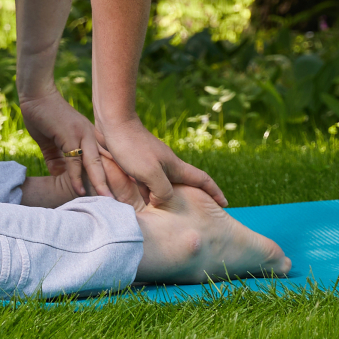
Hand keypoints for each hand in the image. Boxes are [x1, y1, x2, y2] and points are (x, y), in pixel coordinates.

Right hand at [18, 87, 117, 200]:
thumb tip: (57, 174)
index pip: (103, 157)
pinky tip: (80, 190)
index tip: (123, 188)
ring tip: (107, 199)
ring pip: (94, 163)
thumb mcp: (50, 142)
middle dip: (114, 181)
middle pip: (105, 162)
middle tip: (123, 199)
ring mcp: (82, 135)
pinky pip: (75, 162)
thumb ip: (55, 158)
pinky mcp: (71, 136)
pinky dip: (77, 177)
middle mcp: (90, 135)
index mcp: (88, 136)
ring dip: (100, 183)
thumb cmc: (42, 116)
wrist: (36, 95)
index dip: (113, 172)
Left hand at [93, 114, 226, 207]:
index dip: (215, 192)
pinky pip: (145, 181)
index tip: (225, 204)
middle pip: (180, 186)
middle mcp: (166, 165)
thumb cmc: (132, 147)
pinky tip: (136, 199)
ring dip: (160, 198)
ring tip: (159, 214)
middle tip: (187, 216)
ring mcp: (152, 163)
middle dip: (185, 200)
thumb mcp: (150, 173)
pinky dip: (144, 191)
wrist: (113, 122)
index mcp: (175, 167)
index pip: (202, 180)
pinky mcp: (137, 162)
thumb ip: (161, 190)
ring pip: (160, 185)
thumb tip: (161, 201)